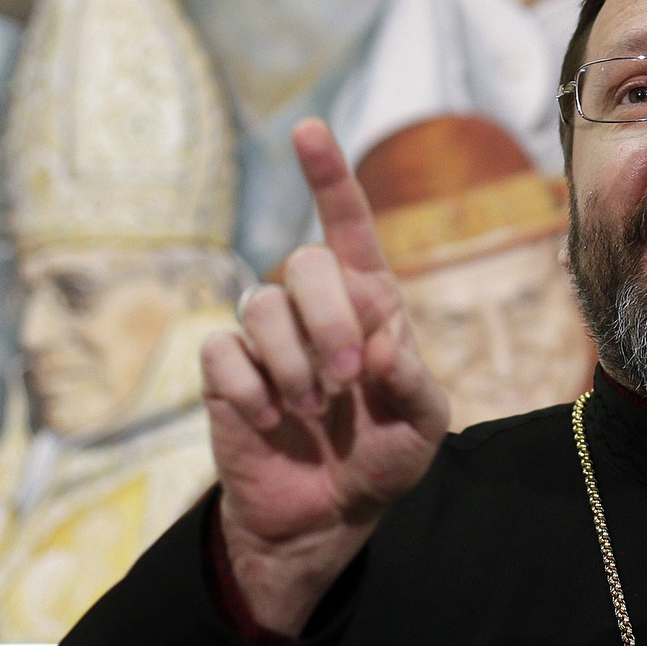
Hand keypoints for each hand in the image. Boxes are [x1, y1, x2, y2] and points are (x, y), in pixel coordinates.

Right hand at [199, 119, 449, 635]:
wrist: (325, 516)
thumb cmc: (382, 458)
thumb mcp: (423, 426)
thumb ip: (414, 381)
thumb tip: (381, 344)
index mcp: (368, 301)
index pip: (347, 225)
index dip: (327, 175)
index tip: (308, 130)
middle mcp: (312, 307)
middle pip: (303, 264)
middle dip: (329, 323)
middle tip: (347, 382)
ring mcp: (263, 337)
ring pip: (259, 306)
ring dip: (293, 366)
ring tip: (310, 412)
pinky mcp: (223, 372)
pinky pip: (223, 354)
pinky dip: (252, 393)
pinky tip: (270, 422)